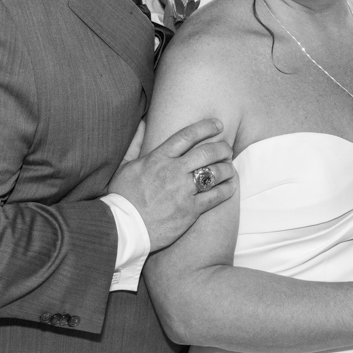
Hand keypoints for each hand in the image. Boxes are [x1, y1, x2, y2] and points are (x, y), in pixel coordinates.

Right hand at [107, 119, 235, 251]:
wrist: (123, 228)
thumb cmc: (122, 197)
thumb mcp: (125, 166)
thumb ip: (136, 144)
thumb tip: (142, 124)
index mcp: (158, 158)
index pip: (187, 136)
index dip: (206, 127)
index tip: (218, 125)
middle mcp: (173, 171)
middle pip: (207, 152)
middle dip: (222, 148)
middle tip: (227, 149)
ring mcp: (183, 191)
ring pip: (214, 173)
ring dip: (227, 168)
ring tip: (229, 168)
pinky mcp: (190, 211)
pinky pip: (216, 196)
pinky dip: (227, 189)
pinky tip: (231, 186)